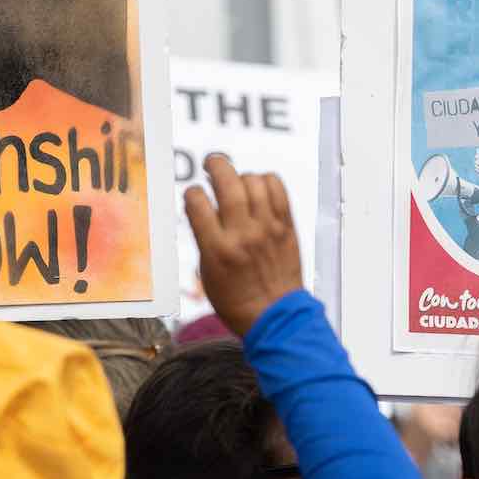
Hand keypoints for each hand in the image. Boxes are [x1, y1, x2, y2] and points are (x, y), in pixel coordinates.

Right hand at [183, 155, 302, 336]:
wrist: (274, 315)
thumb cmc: (235, 299)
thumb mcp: (206, 271)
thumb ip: (203, 237)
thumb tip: (199, 206)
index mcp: (217, 249)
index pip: (197, 202)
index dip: (192, 193)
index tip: (193, 195)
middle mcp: (243, 234)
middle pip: (228, 183)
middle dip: (216, 165)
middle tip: (211, 163)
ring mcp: (267, 229)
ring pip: (254, 181)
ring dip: (241, 176)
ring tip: (236, 181)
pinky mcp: (286, 227)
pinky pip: (278, 189)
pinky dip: (266, 181)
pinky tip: (259, 187)